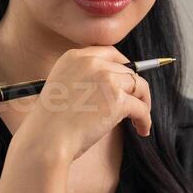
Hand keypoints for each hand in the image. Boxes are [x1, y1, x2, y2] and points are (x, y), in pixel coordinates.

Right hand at [12, 46, 151, 162]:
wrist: (47, 139)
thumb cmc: (50, 123)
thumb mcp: (61, 87)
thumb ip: (83, 79)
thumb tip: (115, 84)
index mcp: (74, 57)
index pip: (110, 53)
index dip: (124, 66)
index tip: (129, 79)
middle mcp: (92, 63)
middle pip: (127, 71)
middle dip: (134, 89)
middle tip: (136, 105)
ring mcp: (106, 79)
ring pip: (139, 86)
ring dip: (143, 103)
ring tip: (140, 120)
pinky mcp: (118, 99)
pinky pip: (141, 108)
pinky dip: (145, 120)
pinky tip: (142, 130)